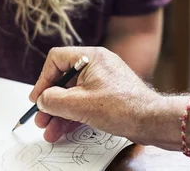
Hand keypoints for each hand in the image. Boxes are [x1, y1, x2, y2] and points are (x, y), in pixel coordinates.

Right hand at [30, 47, 160, 142]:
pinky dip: (74, 114)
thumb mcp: (80, 104)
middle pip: (64, 78)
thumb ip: (54, 100)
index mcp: (91, 57)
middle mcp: (98, 64)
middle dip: (50, 102)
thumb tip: (42, 100)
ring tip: (50, 131)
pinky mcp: (110, 94)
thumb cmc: (122, 107)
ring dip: (60, 112)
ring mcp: (104, 79)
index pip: (57, 59)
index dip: (43, 79)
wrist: (151, 120)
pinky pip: (85, 100)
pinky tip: (64, 130)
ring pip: (74, 93)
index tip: (37, 99)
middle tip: (41, 119)